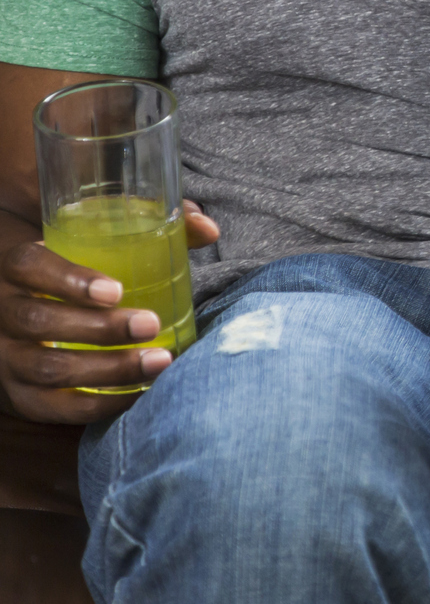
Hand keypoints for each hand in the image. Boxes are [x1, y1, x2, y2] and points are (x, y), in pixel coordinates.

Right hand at [0, 200, 218, 421]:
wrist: (35, 321)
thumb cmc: (78, 272)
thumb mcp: (95, 241)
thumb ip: (147, 224)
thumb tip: (207, 229)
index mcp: (18, 267)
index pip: (28, 266)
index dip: (69, 279)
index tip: (115, 290)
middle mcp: (3, 312)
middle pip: (39, 321)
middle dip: (100, 329)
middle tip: (151, 324)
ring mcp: (6, 356)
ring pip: (46, 369)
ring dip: (108, 369)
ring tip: (160, 361)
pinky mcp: (18, 395)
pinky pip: (52, 408)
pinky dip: (98, 405)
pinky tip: (140, 392)